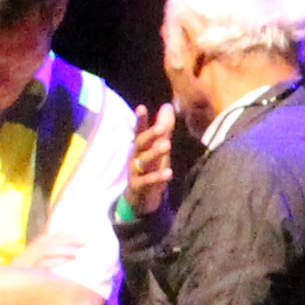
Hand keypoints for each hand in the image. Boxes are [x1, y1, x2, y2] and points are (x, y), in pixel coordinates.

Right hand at [125, 101, 177, 215]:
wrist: (140, 199)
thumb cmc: (150, 169)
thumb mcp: (158, 148)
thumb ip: (163, 129)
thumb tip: (167, 105)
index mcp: (141, 147)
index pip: (140, 131)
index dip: (140, 120)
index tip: (141, 108)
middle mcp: (136, 157)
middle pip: (140, 143)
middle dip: (149, 135)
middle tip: (161, 128)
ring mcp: (136, 172)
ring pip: (143, 160)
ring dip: (154, 153)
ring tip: (167, 145)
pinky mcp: (138, 186)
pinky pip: (146, 181)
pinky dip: (157, 177)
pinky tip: (169, 172)